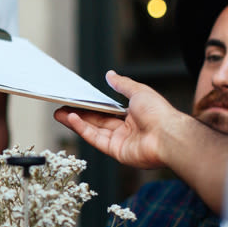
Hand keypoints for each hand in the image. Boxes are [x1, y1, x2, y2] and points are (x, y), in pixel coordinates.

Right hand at [54, 71, 184, 168]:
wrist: (168, 135)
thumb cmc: (159, 113)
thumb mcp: (139, 91)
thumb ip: (122, 84)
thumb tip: (110, 75)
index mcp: (132, 115)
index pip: (107, 110)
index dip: (92, 105)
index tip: (77, 100)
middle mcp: (126, 129)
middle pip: (97, 121)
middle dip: (78, 114)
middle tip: (61, 106)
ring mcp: (121, 141)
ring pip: (93, 130)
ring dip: (75, 121)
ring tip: (59, 113)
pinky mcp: (116, 152)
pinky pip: (96, 139)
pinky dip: (83, 129)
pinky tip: (72, 119)